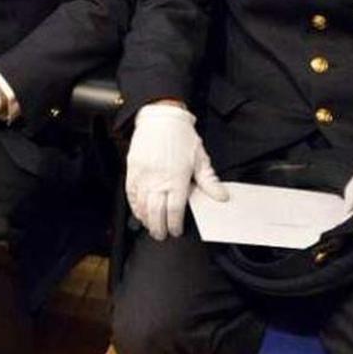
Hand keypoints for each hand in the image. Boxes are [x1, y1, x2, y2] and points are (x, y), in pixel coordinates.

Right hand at [126, 103, 226, 239]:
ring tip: (151, 227)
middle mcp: (159, 179)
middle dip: (159, 228)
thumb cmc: (181, 136)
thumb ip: (209, 181)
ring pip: (142, 205)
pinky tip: (139, 212)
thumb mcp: (200, 158)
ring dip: (146, 219)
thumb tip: (221, 196)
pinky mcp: (132, 170)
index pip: (174, 210)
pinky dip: (134, 205)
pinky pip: (131, 193)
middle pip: (156, 212)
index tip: (176, 230)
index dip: (174, 224)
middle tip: (162, 235)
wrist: (160, 118)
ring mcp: (143, 175)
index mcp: (177, 178)